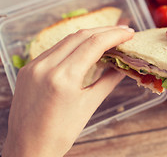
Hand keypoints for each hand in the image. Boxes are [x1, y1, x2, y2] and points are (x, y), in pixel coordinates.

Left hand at [3, 25, 134, 156]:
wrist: (28, 148)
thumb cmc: (60, 133)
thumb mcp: (89, 105)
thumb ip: (108, 81)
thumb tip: (123, 66)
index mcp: (63, 77)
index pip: (93, 44)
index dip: (115, 35)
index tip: (130, 34)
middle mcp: (46, 66)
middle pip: (81, 35)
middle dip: (105, 31)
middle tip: (123, 32)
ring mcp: (34, 65)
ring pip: (67, 39)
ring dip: (90, 35)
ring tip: (108, 37)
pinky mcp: (29, 68)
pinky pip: (55, 48)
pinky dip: (74, 44)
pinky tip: (86, 47)